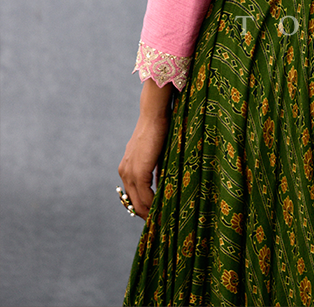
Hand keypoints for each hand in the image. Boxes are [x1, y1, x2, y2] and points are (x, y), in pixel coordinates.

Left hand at [118, 79, 172, 219]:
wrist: (153, 115)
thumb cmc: (158, 130)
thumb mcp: (154, 154)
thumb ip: (154, 170)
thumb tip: (161, 185)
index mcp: (127, 168)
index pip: (133, 196)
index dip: (143, 208)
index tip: (155, 216)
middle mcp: (125, 172)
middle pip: (134, 203)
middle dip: (146, 215)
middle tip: (159, 223)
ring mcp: (130, 173)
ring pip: (139, 202)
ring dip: (150, 212)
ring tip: (162, 220)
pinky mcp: (138, 172)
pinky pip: (145, 196)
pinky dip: (153, 205)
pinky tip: (162, 209)